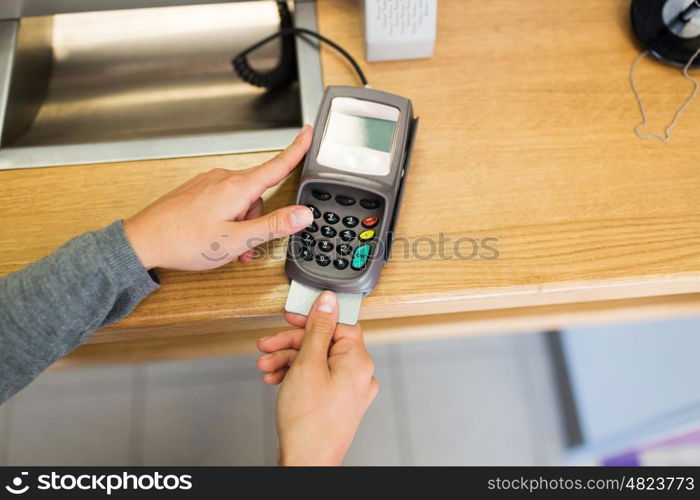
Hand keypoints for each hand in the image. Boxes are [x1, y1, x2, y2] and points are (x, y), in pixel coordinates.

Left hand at [123, 125, 314, 269]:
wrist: (143, 241)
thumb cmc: (184, 242)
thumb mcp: (236, 240)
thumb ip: (273, 226)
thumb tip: (303, 214)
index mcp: (237, 188)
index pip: (277, 165)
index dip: (297, 149)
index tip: (309, 133)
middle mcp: (223, 178)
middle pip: (259, 195)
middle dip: (258, 221)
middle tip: (245, 247)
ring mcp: (209, 182)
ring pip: (241, 201)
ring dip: (241, 224)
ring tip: (225, 246)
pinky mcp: (198, 190)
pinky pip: (224, 201)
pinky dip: (227, 219)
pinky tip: (214, 235)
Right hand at [257, 291, 378, 465]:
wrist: (306, 464)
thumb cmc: (309, 422)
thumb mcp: (307, 364)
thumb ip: (318, 329)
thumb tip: (329, 301)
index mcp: (358, 361)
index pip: (340, 324)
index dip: (313, 318)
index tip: (292, 317)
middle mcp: (359, 374)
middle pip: (324, 342)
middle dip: (292, 343)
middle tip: (268, 345)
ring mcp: (349, 390)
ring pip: (317, 360)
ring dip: (288, 360)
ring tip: (266, 367)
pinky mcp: (337, 402)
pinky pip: (317, 377)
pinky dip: (296, 375)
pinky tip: (275, 379)